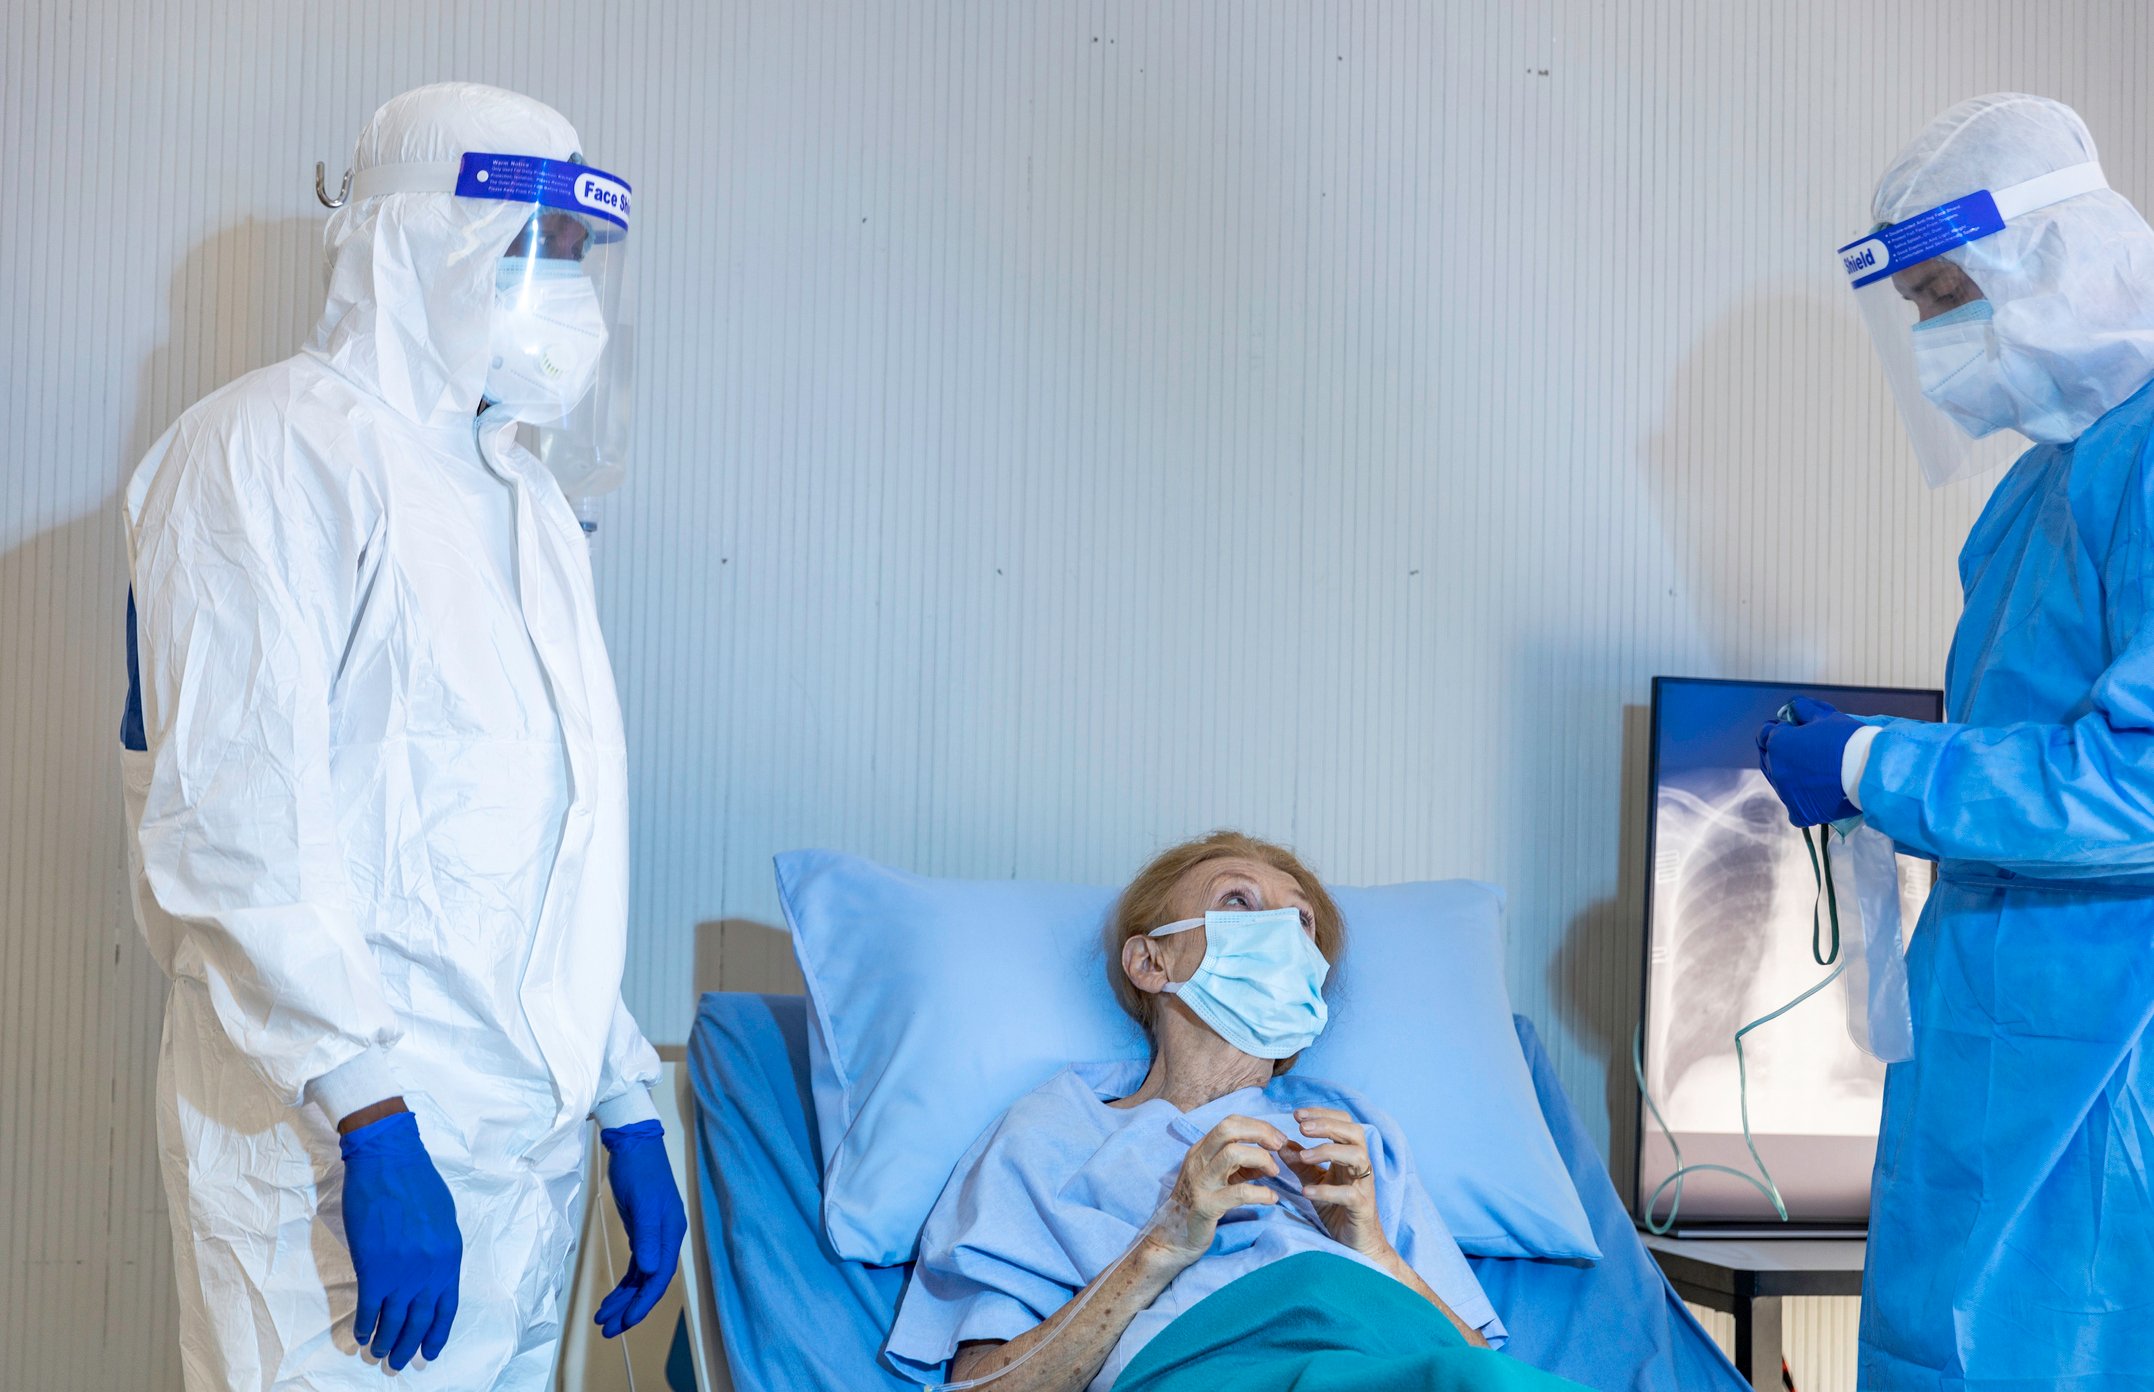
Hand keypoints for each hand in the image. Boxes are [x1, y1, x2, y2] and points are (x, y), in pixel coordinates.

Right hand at [338, 1111, 461, 1369]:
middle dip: (409, 1345)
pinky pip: (369, 1308)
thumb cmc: (417, 1183)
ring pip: (394, 1319)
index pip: (447, 1307)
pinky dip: (365, 1325)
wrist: (388, 1160)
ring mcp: (402, 1271)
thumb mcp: (443, 1219)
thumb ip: (439, 1251)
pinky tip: (362, 1335)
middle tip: (399, 1362)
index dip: (437, 1333)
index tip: (429, 1351)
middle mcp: (430, 1270)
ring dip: (386, 1341)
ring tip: (379, 1355)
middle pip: (420, 1319)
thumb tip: (431, 1276)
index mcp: (449, 1256)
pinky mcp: (373, 1268)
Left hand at [595, 1121, 686, 1337]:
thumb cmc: (639, 1172)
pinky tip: (613, 1296)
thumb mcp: (642, 1203)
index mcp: (670, 1233)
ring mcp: (653, 1236)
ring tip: (603, 1319)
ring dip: (624, 1299)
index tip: (626, 1321)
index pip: (659, 1277)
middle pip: (650, 1282)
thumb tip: (650, 1271)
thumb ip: (646, 1237)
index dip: (644, 1302)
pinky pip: (636, 1266)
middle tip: (608, 1329)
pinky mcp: (641, 1231)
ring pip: (641, 1277)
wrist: (633, 1146)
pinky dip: (625, 1283)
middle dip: (630, 1308)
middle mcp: (664, 1239)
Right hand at [1141, 1114, 1288, 1271]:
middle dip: (1260, 1132)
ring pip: (1232, 1153)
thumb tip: (1270, 1159)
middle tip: (1279, 1146)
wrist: (1175, 1237)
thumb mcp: (1219, 1178)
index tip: (1278, 1138)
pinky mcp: (1207, 1206)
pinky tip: (1271, 1198)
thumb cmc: (1200, 1204)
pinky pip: (1238, 1193)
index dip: (1258, 1126)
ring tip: (1274, 1173)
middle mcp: (1198, 1160)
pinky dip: (1261, 1193)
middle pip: (1228, 1129)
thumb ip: (1241, 1166)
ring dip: (1261, 1158)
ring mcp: (1201, 1182)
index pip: (1229, 1122)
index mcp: (1201, 1150)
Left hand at [1285, 1107, 1387, 1257]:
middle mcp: (1361, 1166)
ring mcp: (1364, 1186)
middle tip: (1301, 1127)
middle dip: (1327, 1125)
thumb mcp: (1315, 1181)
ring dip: (1329, 1151)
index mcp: (1350, 1155)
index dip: (1322, 1114)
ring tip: (1303, 1157)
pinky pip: (1349, 1194)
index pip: (1344, 1122)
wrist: (1357, 1244)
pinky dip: (1327, 1190)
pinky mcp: (1363, 1207)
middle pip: (1354, 1132)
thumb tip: (1280, 1144)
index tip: (1297, 1115)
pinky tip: (1306, 1192)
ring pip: (1357, 1156)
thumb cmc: (1338, 1209)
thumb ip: (1300, 1163)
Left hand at [1757, 696, 1861, 826]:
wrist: (1868, 771)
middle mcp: (1775, 769)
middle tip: (1803, 751)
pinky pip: (1793, 806)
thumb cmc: (1847, 739)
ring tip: (1810, 771)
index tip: (1794, 730)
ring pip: (1780, 782)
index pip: (1765, 734)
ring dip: (1790, 775)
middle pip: (1770, 758)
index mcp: (1777, 743)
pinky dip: (1801, 800)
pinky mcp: (1799, 811)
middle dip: (1782, 752)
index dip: (1780, 730)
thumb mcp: (1825, 715)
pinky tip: (1813, 792)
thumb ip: (1802, 709)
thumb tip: (1791, 709)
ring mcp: (1785, 793)